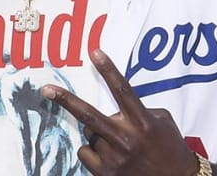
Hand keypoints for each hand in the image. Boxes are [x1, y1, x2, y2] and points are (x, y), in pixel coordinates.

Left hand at [41, 50, 201, 175]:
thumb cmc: (170, 149)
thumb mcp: (163, 122)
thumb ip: (140, 110)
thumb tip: (115, 109)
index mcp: (143, 122)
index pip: (122, 90)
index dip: (109, 70)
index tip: (95, 53)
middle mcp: (126, 139)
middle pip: (89, 115)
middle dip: (65, 100)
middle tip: (46, 89)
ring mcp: (114, 158)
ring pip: (89, 134)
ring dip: (99, 135)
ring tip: (120, 145)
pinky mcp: (106, 173)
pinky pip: (85, 153)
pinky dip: (93, 152)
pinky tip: (111, 157)